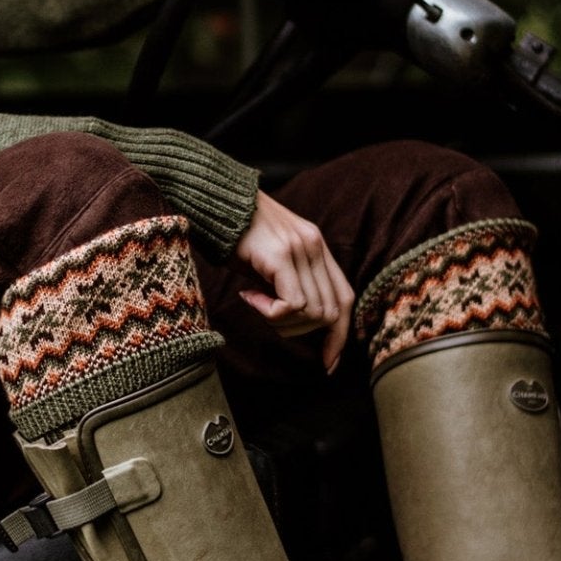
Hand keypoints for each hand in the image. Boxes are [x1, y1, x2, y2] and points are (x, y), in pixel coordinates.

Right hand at [231, 189, 354, 373]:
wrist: (214, 199)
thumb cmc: (235, 234)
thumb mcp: (271, 258)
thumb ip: (290, 280)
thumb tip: (298, 319)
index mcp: (317, 247)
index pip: (345, 299)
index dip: (339, 335)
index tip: (328, 361)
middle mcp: (315, 246)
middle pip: (331, 312)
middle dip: (301, 331)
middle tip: (269, 318)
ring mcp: (301, 249)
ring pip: (312, 312)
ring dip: (282, 321)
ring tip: (255, 302)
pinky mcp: (282, 255)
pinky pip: (292, 303)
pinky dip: (270, 312)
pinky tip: (248, 296)